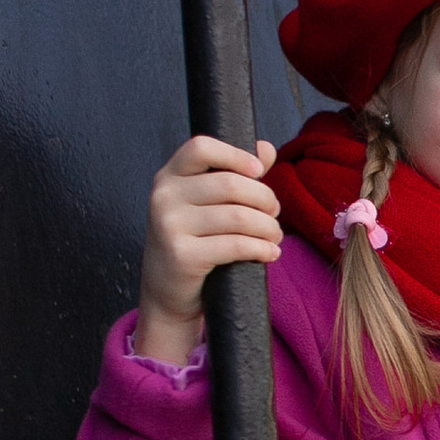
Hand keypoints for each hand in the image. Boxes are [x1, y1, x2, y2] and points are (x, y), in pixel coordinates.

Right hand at [136, 136, 280, 360]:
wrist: (167, 292)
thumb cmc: (193, 242)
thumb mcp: (205, 204)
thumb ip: (234, 174)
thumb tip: (266, 148)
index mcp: (169, 177)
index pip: (201, 147)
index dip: (235, 155)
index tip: (259, 171)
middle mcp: (164, 197)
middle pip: (231, 184)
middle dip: (265, 199)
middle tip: (275, 214)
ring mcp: (169, 226)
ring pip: (239, 216)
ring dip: (268, 227)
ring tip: (275, 236)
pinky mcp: (182, 255)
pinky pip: (236, 245)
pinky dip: (262, 248)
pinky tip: (270, 253)